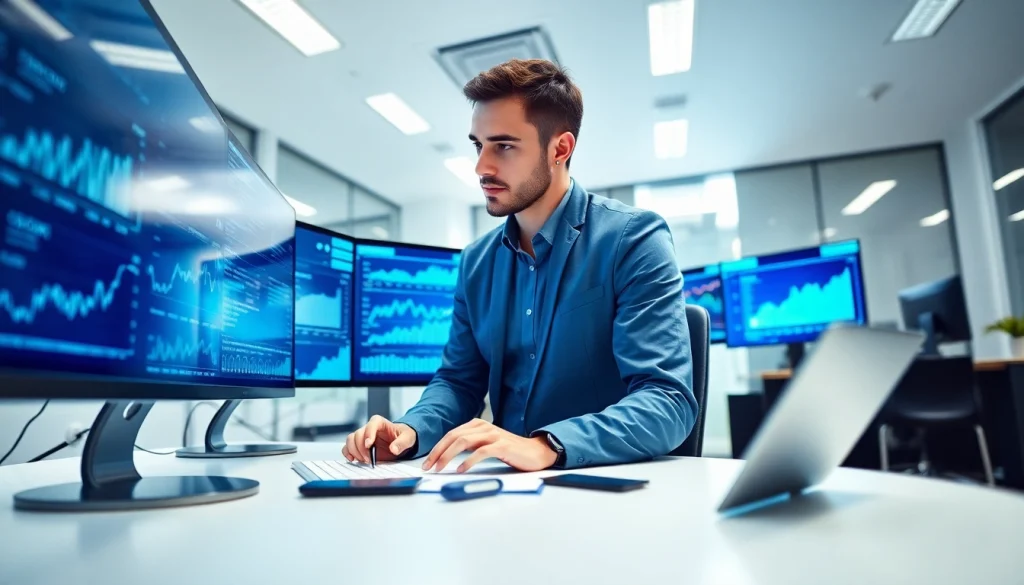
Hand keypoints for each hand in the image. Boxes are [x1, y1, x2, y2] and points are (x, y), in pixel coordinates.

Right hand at [342, 415, 416, 463]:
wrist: (400, 442)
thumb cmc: (403, 436)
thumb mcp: (408, 438)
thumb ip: (402, 443)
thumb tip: (393, 449)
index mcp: (380, 422)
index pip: (372, 424)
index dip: (368, 433)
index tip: (369, 445)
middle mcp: (369, 428)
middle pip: (358, 434)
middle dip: (362, 448)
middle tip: (369, 459)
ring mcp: (362, 436)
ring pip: (350, 440)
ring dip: (355, 451)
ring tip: (364, 460)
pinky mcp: (359, 445)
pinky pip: (347, 447)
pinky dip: (347, 453)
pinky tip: (352, 459)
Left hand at [422, 419, 557, 472]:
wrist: (536, 452)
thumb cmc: (510, 451)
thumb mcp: (487, 444)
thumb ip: (471, 445)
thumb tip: (447, 458)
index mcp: (478, 425)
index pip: (451, 434)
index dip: (437, 448)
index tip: (427, 462)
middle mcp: (484, 427)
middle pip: (454, 437)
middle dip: (438, 452)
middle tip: (428, 467)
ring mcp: (493, 435)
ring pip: (463, 442)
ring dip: (448, 456)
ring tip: (440, 468)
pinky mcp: (502, 445)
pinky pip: (481, 452)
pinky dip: (468, 461)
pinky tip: (461, 469)